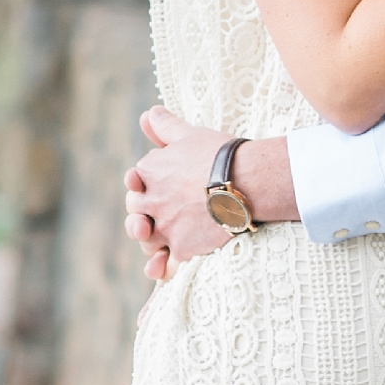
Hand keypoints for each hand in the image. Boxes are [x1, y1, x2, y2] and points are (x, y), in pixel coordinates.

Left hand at [125, 114, 300, 282]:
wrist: (248, 180)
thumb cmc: (220, 153)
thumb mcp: (189, 134)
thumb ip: (165, 127)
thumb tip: (147, 113)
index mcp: (149, 171)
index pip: (135, 182)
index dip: (142, 186)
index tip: (151, 187)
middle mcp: (151, 200)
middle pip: (136, 212)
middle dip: (141, 215)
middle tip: (149, 219)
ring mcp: (166, 226)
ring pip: (147, 239)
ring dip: (149, 241)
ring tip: (156, 242)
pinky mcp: (183, 247)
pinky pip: (167, 262)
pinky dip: (161, 268)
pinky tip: (158, 271)